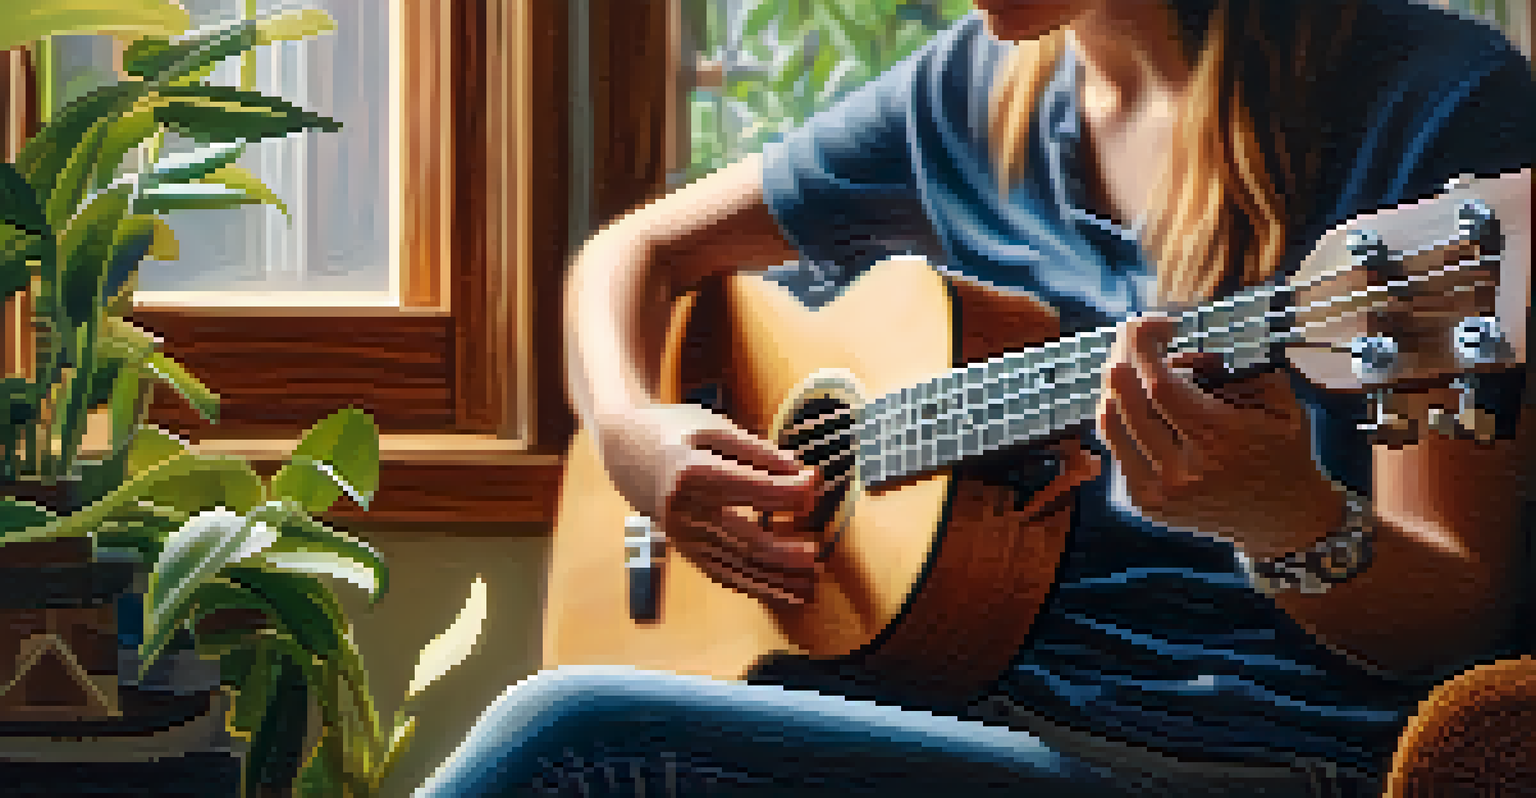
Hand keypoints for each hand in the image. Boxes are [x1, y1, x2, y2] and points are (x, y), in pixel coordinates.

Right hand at [593, 404, 820, 605]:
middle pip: (744, 539)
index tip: (816, 485)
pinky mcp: (682, 548)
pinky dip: (752, 584)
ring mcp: (681, 535)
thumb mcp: (713, 426)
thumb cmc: (672, 430)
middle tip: (817, 552)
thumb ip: (757, 450)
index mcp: (692, 472)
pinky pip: (720, 573)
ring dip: (775, 579)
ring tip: (810, 584)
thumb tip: (800, 471)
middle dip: (785, 550)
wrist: (622, 447)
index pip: (753, 489)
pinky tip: (781, 590)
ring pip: (735, 566)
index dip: (790, 491)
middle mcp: (684, 510)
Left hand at [1095, 316, 1342, 556]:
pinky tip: (1141, 399)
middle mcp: (1181, 472)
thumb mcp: (1279, 401)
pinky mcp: (1142, 503)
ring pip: (1110, 421)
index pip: (1159, 386)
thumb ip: (1236, 366)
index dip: (1147, 345)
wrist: (1282, 521)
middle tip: (1137, 332)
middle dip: (1124, 353)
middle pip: (1126, 400)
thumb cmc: (1284, 451)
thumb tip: (1181, 349)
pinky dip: (1122, 413)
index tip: (1159, 323)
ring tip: (1137, 362)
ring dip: (1116, 382)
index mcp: (1220, 443)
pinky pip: (1115, 444)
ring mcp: (1156, 492)